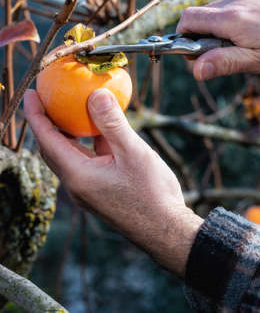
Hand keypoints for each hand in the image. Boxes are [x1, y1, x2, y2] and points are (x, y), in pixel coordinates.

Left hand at [24, 88, 202, 277]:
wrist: (165, 230)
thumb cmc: (151, 193)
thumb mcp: (134, 153)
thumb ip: (112, 124)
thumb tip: (96, 94)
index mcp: (78, 176)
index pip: (47, 140)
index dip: (36, 114)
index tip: (30, 93)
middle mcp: (76, 184)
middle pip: (52, 148)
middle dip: (45, 122)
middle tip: (46, 97)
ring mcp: (86, 189)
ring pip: (68, 155)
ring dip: (64, 133)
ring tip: (67, 110)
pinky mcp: (98, 190)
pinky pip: (84, 161)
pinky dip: (84, 143)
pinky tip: (97, 131)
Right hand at [177, 0, 259, 79]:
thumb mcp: (259, 61)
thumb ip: (224, 63)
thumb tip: (195, 70)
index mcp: (231, 18)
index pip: (188, 19)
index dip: (183, 38)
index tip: (195, 55)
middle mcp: (236, 1)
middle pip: (200, 15)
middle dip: (201, 36)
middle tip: (222, 56)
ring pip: (216, 11)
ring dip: (217, 30)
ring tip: (242, 46)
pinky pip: (233, 7)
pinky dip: (231, 22)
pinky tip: (254, 34)